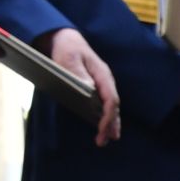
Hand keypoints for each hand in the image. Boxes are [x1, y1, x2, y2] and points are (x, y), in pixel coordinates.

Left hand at [37, 27, 121, 145]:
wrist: (66, 39)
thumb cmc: (67, 48)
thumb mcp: (70, 59)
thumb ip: (79, 73)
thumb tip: (91, 89)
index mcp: (103, 75)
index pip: (111, 99)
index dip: (108, 116)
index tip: (102, 129)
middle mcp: (106, 81)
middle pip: (114, 106)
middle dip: (110, 125)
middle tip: (104, 140)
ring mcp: (102, 84)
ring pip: (111, 107)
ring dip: (111, 123)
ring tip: (108, 138)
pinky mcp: (96, 87)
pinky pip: (104, 104)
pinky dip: (105, 117)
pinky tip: (103, 126)